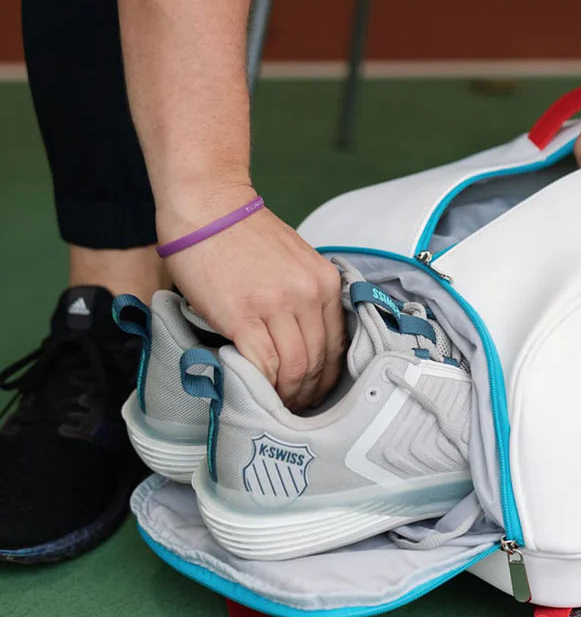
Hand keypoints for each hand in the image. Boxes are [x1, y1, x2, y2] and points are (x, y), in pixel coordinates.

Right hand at [159, 183, 344, 409]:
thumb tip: (303, 340)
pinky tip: (256, 393)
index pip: (336, 345)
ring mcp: (277, 306)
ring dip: (287, 394)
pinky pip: (262, 363)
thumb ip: (305, 298)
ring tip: (276, 406)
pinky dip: (262, 384)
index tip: (316, 392)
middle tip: (296, 408)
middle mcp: (308, 295)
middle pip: (318, 360)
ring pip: (295, 367)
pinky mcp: (243, 316)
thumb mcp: (295, 263)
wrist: (209, 207)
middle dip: (308, 392)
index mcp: (324, 283)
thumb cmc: (245, 235)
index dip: (327, 377)